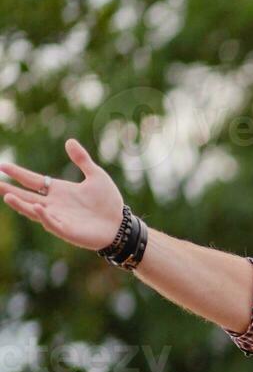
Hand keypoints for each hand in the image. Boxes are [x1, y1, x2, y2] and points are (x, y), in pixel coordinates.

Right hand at [0, 138, 124, 250]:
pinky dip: (45, 216)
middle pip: (26, 196)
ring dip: (20, 204)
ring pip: (34, 211)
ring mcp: (58, 218)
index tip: (2, 165)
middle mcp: (54, 204)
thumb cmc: (108, 202)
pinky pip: (52, 223)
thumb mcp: (96, 176)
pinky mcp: (67, 230)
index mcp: (58, 191)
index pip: (33, 180)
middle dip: (10, 190)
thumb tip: (69, 141)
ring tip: (7, 195)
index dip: (18, 173)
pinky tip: (39, 208)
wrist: (121, 225)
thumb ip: (82, 159)